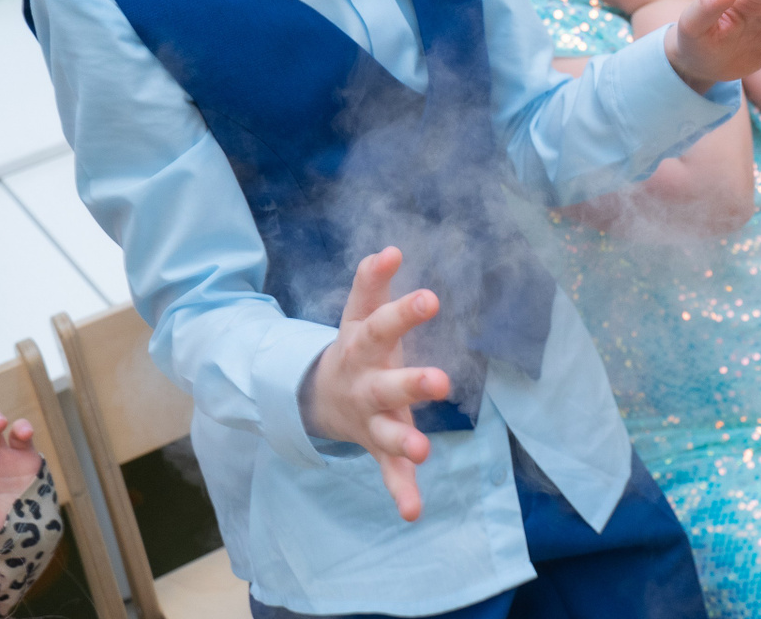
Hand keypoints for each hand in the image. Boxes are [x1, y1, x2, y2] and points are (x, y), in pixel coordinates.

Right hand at [301, 248, 452, 520]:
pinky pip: (388, 472)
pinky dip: (401, 491)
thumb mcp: (358, 313)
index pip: (381, 325)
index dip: (403, 310)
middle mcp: (364, 384)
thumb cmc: (356, 347)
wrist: (320, 397)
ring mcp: (370, 418)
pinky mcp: (378, 446)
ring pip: (386, 432)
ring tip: (425, 449)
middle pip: (387, 384)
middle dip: (412, 383)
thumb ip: (372, 284)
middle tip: (441, 381)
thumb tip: (390, 249)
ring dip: (404, 442)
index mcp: (361, 346)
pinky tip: (414, 512)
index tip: (431, 297)